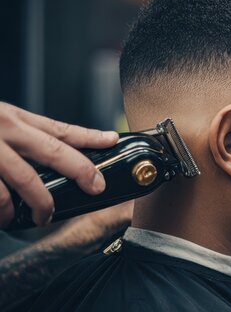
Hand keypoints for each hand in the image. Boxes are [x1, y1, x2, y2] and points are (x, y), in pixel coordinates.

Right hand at [0, 102, 118, 227]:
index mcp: (13, 118)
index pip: (59, 128)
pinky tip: (7, 218)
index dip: (90, 136)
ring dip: (42, 203)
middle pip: (54, 150)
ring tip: (45, 217)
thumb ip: (18, 136)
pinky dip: (6, 210)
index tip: (112, 140)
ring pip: (28, 179)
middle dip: (81, 170)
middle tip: (96, 187)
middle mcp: (6, 129)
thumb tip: (43, 156)